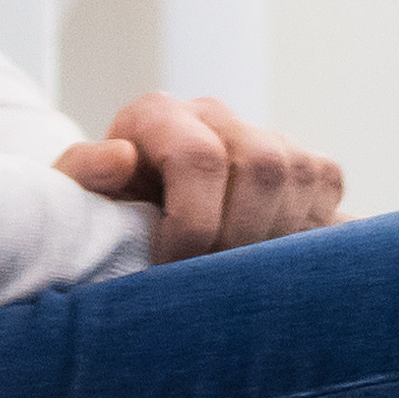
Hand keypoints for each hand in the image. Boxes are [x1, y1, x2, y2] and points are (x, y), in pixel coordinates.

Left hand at [55, 92, 344, 257]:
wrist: (126, 213)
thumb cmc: (96, 214)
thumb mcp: (70, 197)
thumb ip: (81, 175)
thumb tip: (120, 159)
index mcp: (157, 117)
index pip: (200, 159)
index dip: (193, 225)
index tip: (171, 270)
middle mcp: (215, 116)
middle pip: (263, 164)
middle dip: (242, 235)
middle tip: (212, 281)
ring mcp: (261, 134)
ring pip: (304, 173)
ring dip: (279, 236)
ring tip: (239, 275)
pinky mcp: (297, 161)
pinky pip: (328, 183)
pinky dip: (314, 225)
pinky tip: (275, 260)